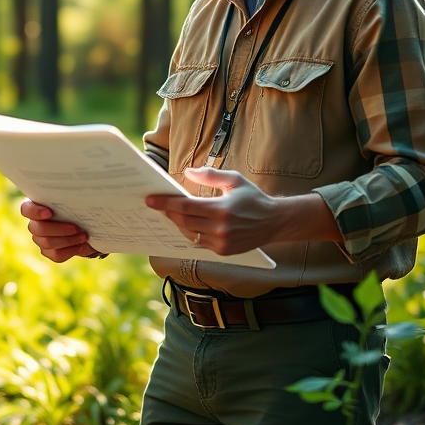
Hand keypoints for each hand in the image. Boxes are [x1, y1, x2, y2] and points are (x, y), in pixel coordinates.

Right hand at [20, 200, 99, 262]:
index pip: (26, 209)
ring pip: (48, 243)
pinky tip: (82, 245)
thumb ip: (72, 201)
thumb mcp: (74, 203)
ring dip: (68, 240)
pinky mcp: (48, 252)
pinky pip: (56, 254)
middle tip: (76, 227)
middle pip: (38, 229)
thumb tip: (81, 201)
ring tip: (84, 236)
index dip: (35, 212)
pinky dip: (71, 250)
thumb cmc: (76, 209)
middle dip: (59, 229)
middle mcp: (35, 224)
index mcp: (36, 207)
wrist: (84, 225)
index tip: (50, 212)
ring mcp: (40, 239)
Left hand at [145, 167, 281, 255]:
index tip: (150, 199)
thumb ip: (210, 175)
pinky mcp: (223, 251)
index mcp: (222, 210)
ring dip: (176, 222)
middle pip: (183, 221)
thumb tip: (188, 172)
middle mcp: (220, 229)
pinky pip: (198, 242)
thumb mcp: (234, 180)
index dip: (165, 203)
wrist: (274, 222)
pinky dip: (189, 232)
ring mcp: (221, 243)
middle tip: (154, 204)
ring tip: (167, 212)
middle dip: (167, 212)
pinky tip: (183, 223)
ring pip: (188, 233)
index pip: (185, 207)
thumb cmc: (253, 198)